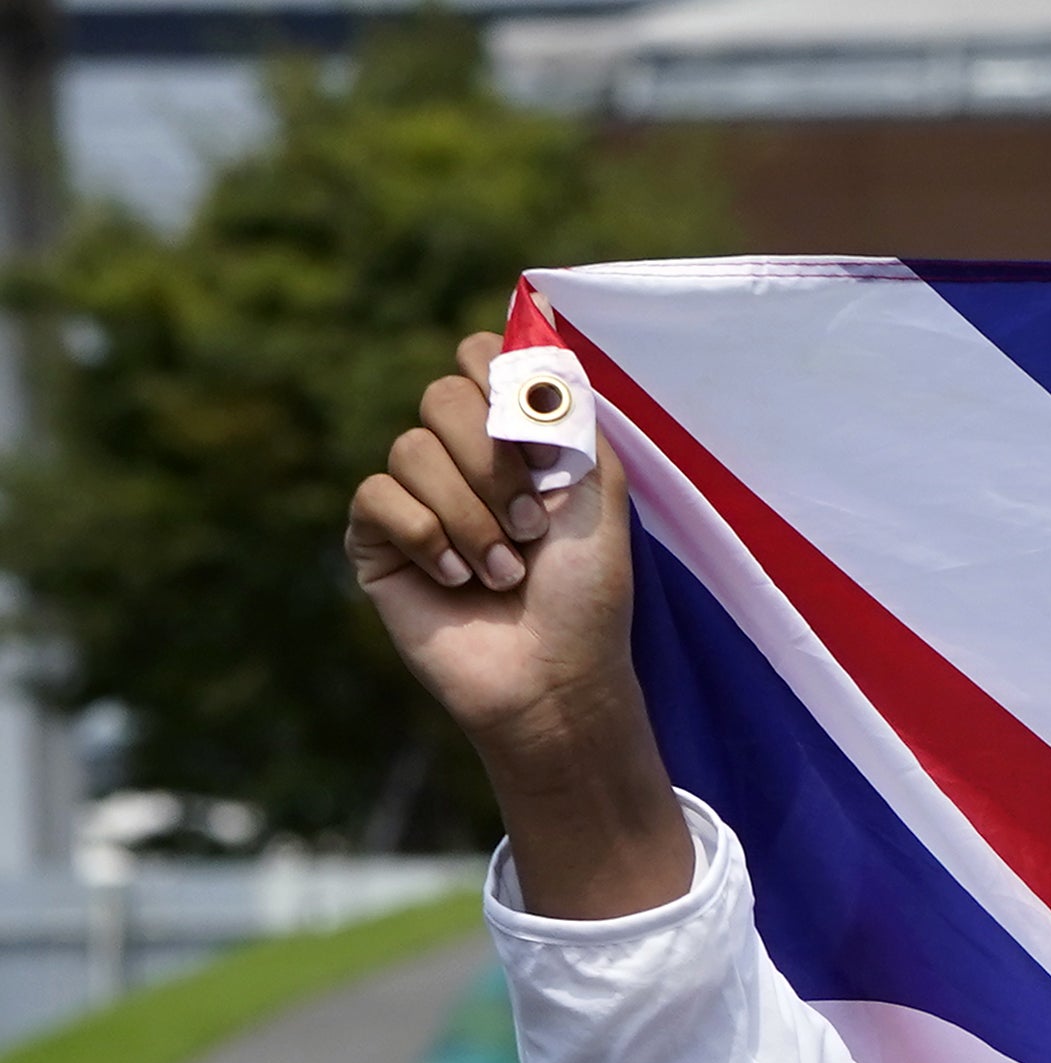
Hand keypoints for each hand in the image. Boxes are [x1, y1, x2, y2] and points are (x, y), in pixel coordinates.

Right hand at [343, 329, 689, 918]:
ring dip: (470, 515)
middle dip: (494, 461)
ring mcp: (414, 495)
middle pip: (441, 394)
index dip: (499, 378)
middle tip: (532, 526)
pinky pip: (377, 495)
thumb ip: (567, 411)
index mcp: (514, 439)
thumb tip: (537, 320)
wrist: (555, 677)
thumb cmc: (586, 595)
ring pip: (410, 447)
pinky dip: (427, 536)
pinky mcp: (376, 538)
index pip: (481, 358)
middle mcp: (460, 458)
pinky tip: (456, 580)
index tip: (534, 430)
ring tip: (503, 571)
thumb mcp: (598, 491)